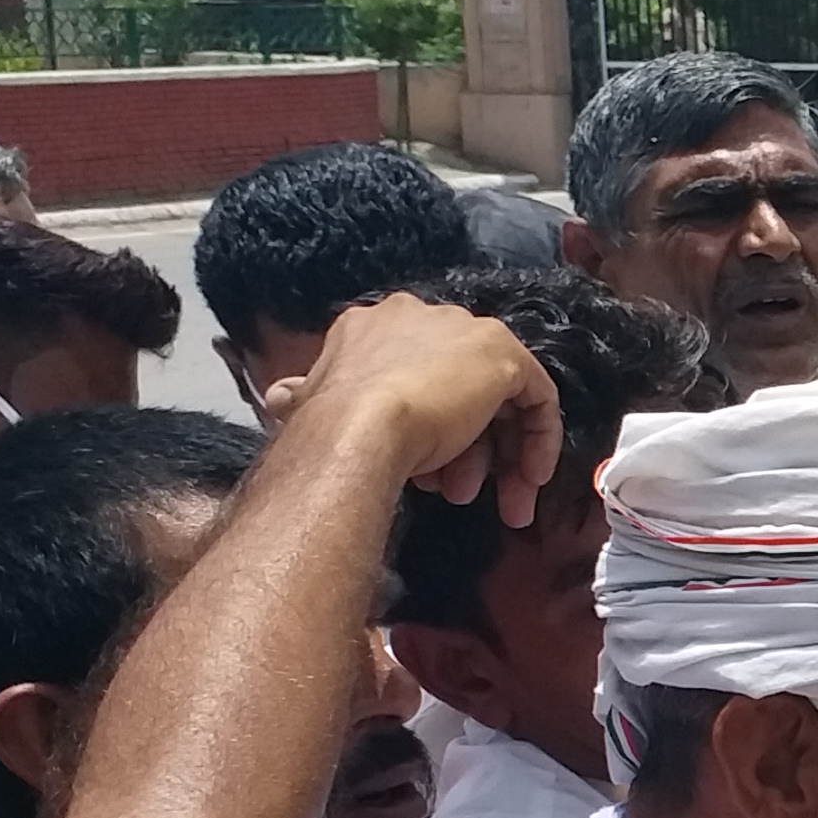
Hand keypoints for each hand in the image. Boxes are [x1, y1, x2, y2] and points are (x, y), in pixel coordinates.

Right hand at [263, 293, 561, 527]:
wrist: (361, 426)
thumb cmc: (331, 425)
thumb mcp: (311, 403)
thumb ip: (305, 395)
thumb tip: (281, 397)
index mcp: (373, 326)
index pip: (413, 375)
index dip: (422, 428)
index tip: (424, 473)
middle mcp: (424, 318)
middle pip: (459, 388)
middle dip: (463, 450)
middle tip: (461, 495)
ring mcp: (467, 333)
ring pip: (495, 400)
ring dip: (490, 458)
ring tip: (475, 499)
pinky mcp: (504, 356)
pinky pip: (534, 396)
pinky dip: (536, 439)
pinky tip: (527, 481)